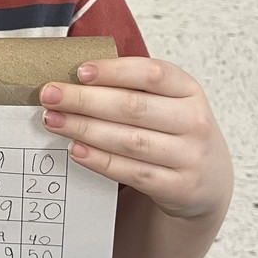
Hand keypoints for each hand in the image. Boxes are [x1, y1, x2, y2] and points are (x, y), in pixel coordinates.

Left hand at [40, 58, 231, 219]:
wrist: (206, 178)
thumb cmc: (172, 129)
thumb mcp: (166, 101)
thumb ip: (129, 87)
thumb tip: (73, 79)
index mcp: (188, 89)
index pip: (152, 73)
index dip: (114, 71)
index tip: (80, 71)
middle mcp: (193, 121)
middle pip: (133, 107)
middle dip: (84, 100)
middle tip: (50, 95)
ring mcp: (188, 156)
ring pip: (129, 140)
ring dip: (85, 129)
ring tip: (55, 121)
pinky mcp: (178, 186)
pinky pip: (132, 172)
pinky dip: (100, 160)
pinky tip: (76, 149)